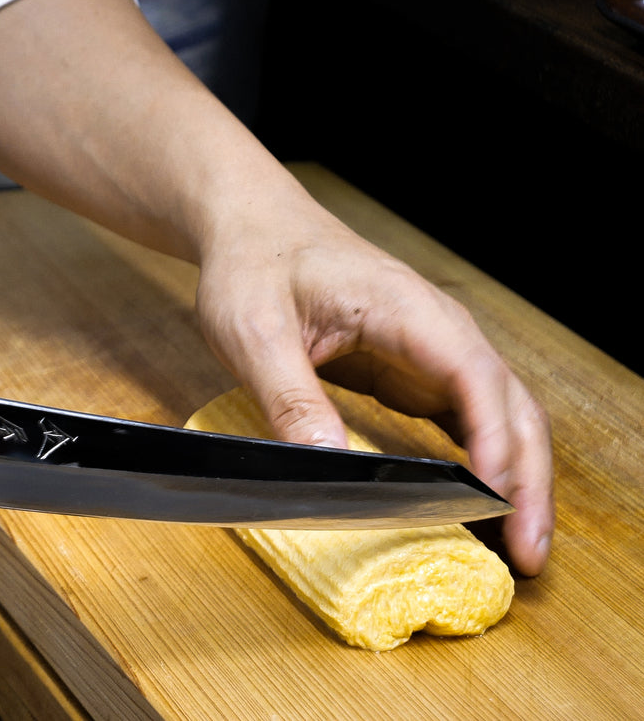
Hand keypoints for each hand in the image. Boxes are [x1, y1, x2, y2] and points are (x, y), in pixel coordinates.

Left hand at [194, 203, 553, 575]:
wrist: (250, 229)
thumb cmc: (253, 265)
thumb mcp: (253, 331)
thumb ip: (290, 397)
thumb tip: (326, 464)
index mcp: (405, 308)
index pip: (471, 374)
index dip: (491, 438)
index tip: (490, 493)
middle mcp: (435, 330)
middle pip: (508, 405)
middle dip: (527, 477)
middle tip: (527, 550)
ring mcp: (430, 353)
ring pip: (499, 418)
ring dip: (516, 478)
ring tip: (520, 546)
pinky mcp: (413, 373)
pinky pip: (466, 422)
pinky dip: (485, 465)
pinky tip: (483, 508)